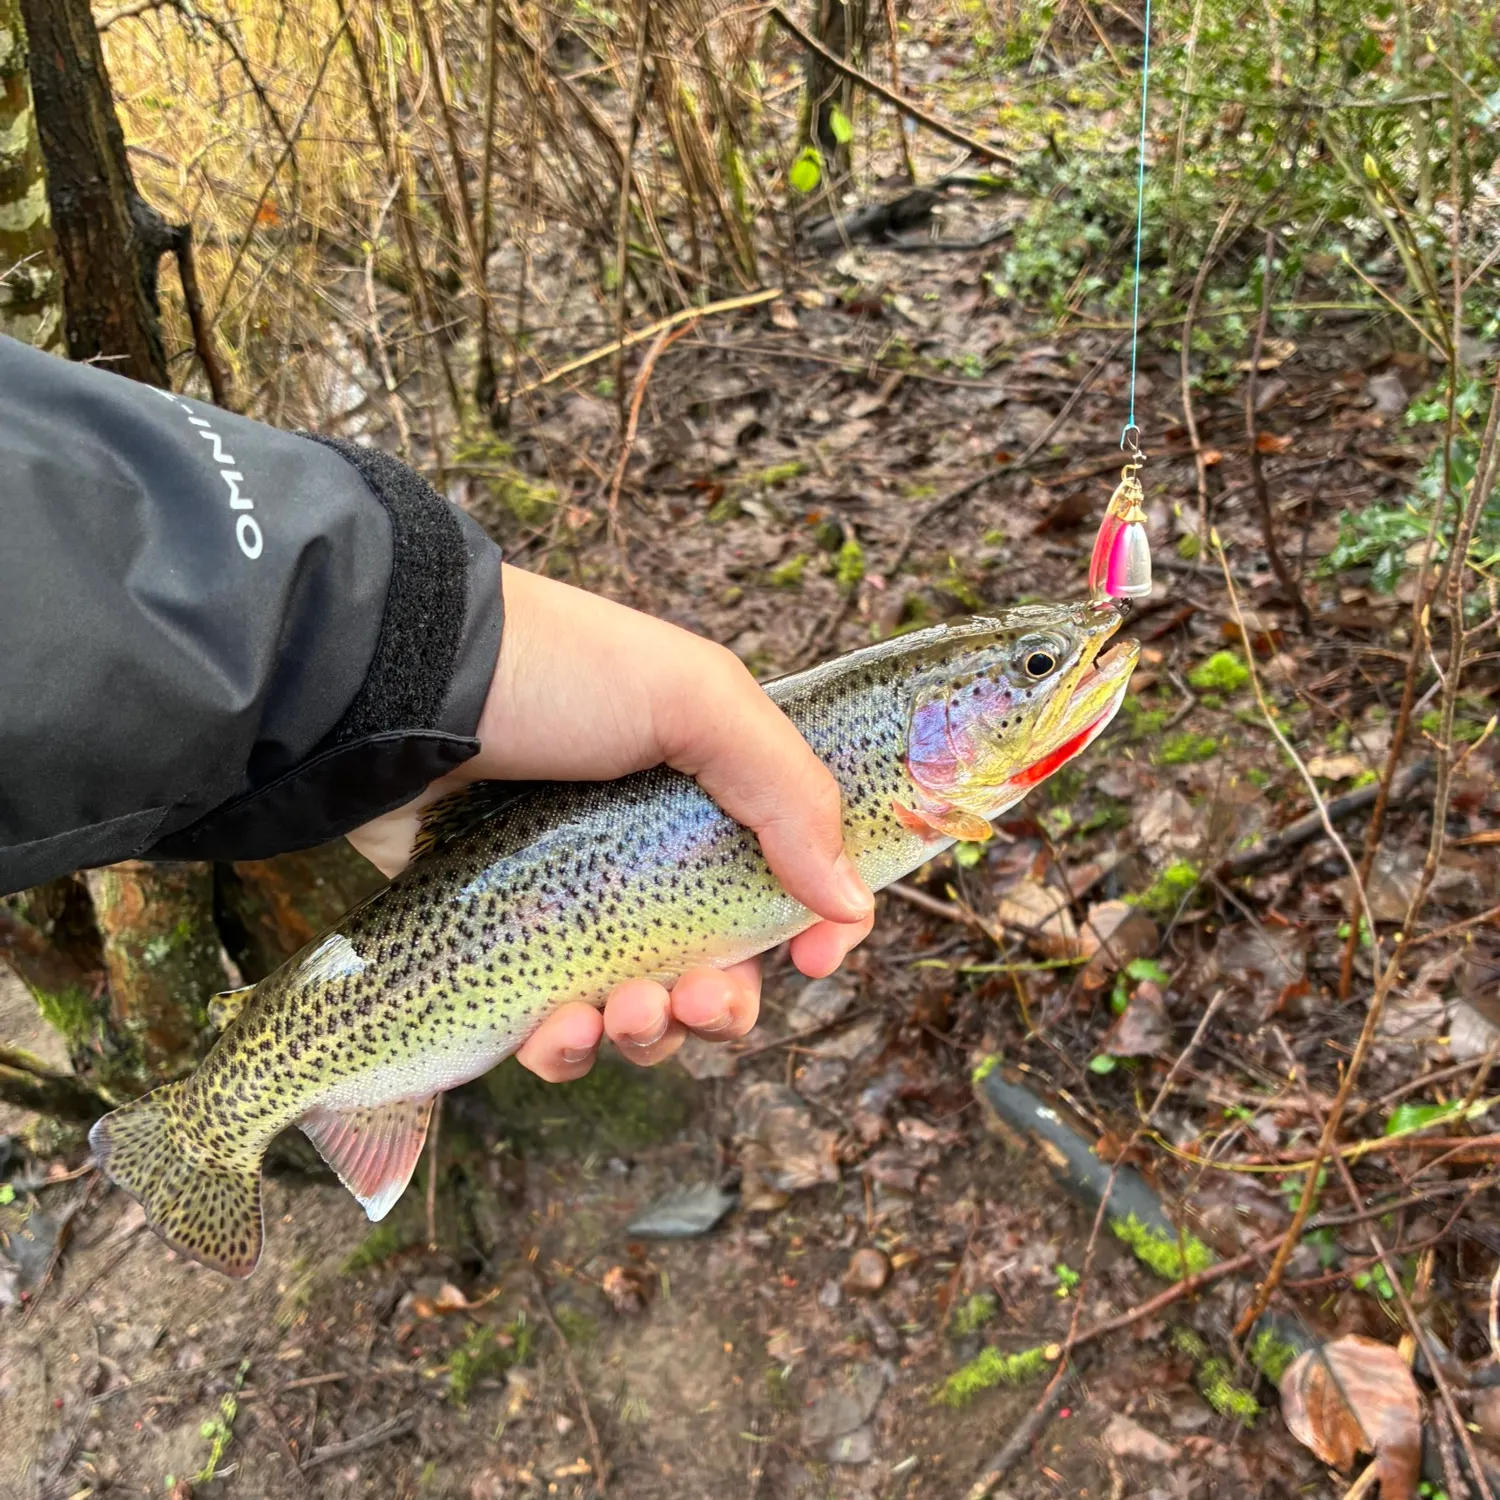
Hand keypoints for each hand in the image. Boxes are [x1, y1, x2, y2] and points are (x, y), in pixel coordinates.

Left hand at [348, 564, 874, 1080]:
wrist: (396, 688)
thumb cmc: (557, 675)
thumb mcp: (695, 699)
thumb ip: (788, 794)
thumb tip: (850, 904)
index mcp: (708, 793)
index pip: (787, 878)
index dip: (812, 928)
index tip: (813, 958)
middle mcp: (647, 857)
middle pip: (718, 966)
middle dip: (723, 1004)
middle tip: (698, 1000)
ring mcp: (574, 906)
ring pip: (640, 1011)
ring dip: (650, 1034)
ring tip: (622, 1013)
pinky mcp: (502, 944)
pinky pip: (552, 1026)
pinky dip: (566, 1047)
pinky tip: (556, 1031)